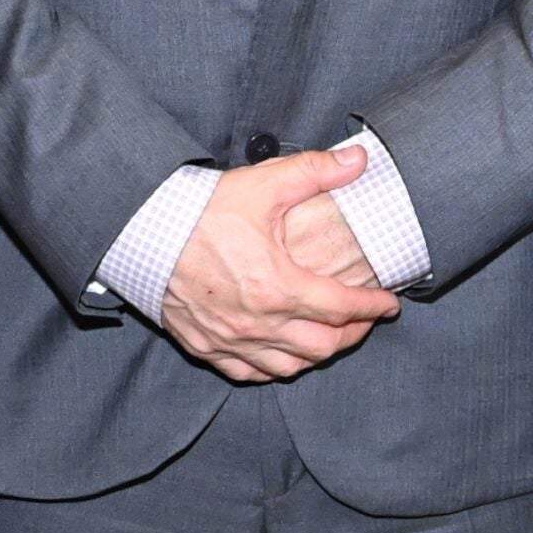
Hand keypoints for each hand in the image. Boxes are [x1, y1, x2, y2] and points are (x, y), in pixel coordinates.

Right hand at [160, 147, 401, 384]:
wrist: (142, 235)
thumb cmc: (204, 211)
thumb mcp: (267, 183)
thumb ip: (319, 171)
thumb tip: (361, 159)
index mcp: (278, 286)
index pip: (342, 308)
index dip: (373, 307)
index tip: (390, 303)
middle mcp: (256, 323)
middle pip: (322, 346)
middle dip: (353, 333)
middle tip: (367, 319)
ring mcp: (228, 340)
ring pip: (289, 367)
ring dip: (318, 354)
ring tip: (333, 335)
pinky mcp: (204, 347)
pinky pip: (248, 373)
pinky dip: (275, 368)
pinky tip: (287, 354)